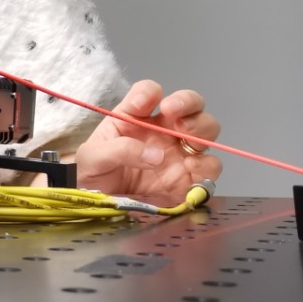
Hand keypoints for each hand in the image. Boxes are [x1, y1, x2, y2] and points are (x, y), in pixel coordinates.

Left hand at [74, 80, 221, 200]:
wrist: (99, 209)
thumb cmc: (93, 174)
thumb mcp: (93, 158)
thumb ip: (119, 150)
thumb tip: (156, 156)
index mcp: (136, 117)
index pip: (149, 92)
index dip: (148, 93)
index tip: (140, 104)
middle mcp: (164, 130)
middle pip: (190, 104)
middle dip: (187, 102)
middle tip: (173, 112)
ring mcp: (180, 153)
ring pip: (207, 130)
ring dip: (201, 129)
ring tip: (185, 137)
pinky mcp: (190, 179)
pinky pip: (210, 168)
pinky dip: (206, 165)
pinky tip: (190, 168)